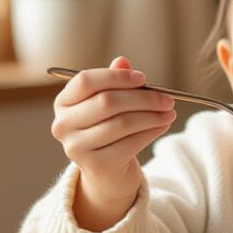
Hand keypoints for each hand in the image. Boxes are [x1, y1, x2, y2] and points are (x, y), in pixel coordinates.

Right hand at [51, 55, 176, 230]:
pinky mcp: (95, 165)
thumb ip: (114, 81)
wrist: (107, 171)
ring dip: (152, 116)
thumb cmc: (109, 128)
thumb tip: (122, 61)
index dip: (117, 77)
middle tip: (168, 98)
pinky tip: (162, 126)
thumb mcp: (110, 103)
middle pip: (107, 102)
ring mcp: (76, 147)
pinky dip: (151, 132)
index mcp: (64, 103)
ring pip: (122, 123)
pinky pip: (130, 143)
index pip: (86, 81)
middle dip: (143, 98)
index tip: (143, 78)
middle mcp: (63, 125)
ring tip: (170, 112)